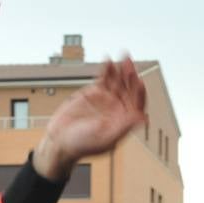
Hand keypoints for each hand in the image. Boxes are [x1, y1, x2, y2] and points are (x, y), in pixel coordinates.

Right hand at [34, 57, 147, 180]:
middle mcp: (118, 110)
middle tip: (129, 64)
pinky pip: (104, 79)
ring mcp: (107, 100)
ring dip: (122, 70)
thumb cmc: (81, 145)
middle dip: (130, 77)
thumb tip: (144, 118)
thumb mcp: (105, 138)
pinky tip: (109, 61)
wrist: (59, 140)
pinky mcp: (94, 93)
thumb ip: (124, 127)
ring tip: (123, 57)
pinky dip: (107, 70)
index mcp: (124, 122)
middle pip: (129, 90)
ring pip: (118, 82)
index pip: (137, 104)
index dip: (139, 93)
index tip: (138, 81)